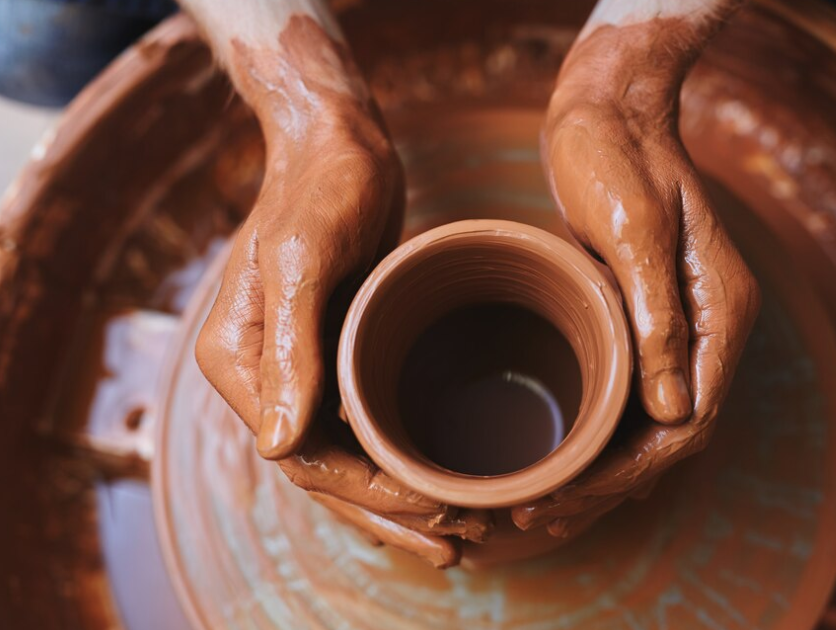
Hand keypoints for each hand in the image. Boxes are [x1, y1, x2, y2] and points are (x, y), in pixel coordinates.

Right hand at [194, 101, 486, 565]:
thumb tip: (281, 449)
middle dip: (385, 516)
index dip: (368, 496)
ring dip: (394, 497)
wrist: (336, 143)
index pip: (302, 457)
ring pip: (345, 456)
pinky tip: (434, 475)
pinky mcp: (335, 351)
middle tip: (452, 546)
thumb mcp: (302, 261)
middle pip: (323, 472)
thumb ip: (291, 352)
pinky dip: (395, 456)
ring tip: (455, 530)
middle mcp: (263, 374)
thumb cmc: (318, 188)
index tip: (434, 511)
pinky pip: (361, 422)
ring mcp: (299, 366)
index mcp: (240, 361)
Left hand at [517, 23, 759, 531]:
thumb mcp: (635, 232)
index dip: (631, 469)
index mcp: (721, 313)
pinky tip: (563, 455)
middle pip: (670, 434)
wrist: (609, 113)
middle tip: (540, 514)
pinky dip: (598, 434)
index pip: (689, 422)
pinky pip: (629, 395)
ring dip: (601, 469)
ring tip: (541, 503)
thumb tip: (675, 410)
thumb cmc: (618, 160)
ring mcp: (678, 325)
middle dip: (609, 482)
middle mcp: (707, 329)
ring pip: (650, 423)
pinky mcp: (643, 318)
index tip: (573, 497)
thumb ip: (661, 319)